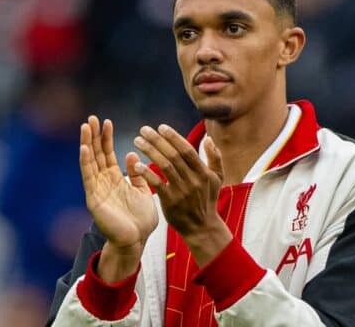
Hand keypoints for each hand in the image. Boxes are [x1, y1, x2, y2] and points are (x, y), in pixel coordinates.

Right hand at [79, 116, 158, 279]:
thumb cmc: (140, 220)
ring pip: (90, 162)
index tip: (107, 121)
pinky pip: (88, 178)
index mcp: (115, 179)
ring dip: (87, 144)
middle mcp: (103, 182)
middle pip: (96, 154)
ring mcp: (97, 189)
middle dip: (94, 136)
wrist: (137, 241)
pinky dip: (86, 162)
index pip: (108, 154)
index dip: (106, 138)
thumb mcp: (143, 192)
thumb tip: (132, 155)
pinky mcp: (94, 199)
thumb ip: (137, 174)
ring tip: (85, 126)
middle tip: (91, 118)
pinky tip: (84, 148)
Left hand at [132, 124, 231, 265]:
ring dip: (150, 151)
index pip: (187, 149)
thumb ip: (215, 158)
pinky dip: (147, 173)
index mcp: (204, 172)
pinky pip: (157, 184)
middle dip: (157, 140)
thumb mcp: (217, 179)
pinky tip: (137, 165)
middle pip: (173, 155)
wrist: (202, 227)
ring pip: (164, 166)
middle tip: (144, 130)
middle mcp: (193, 180)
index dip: (173, 137)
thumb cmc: (207, 200)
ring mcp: (182, 191)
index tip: (161, 127)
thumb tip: (208, 139)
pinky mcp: (170, 202)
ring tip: (137, 141)